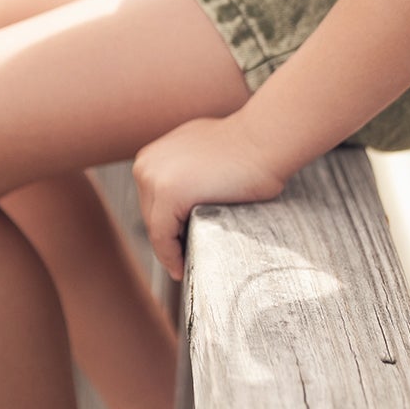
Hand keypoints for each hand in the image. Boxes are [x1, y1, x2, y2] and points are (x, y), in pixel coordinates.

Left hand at [132, 116, 285, 282]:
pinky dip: (170, 256)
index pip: (151, 203)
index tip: (175, 247)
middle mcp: (145, 165)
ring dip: (168, 249)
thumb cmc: (244, 149)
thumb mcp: (200, 153)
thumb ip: (184, 170)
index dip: (164, 228)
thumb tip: (186, 192)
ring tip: (182, 266)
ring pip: (156, 228)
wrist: (263, 139)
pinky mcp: (167, 194)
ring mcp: (153, 177)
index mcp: (151, 156)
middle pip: (151, 215)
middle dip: (166, 238)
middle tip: (181, 260)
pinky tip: (181, 269)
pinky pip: (162, 237)